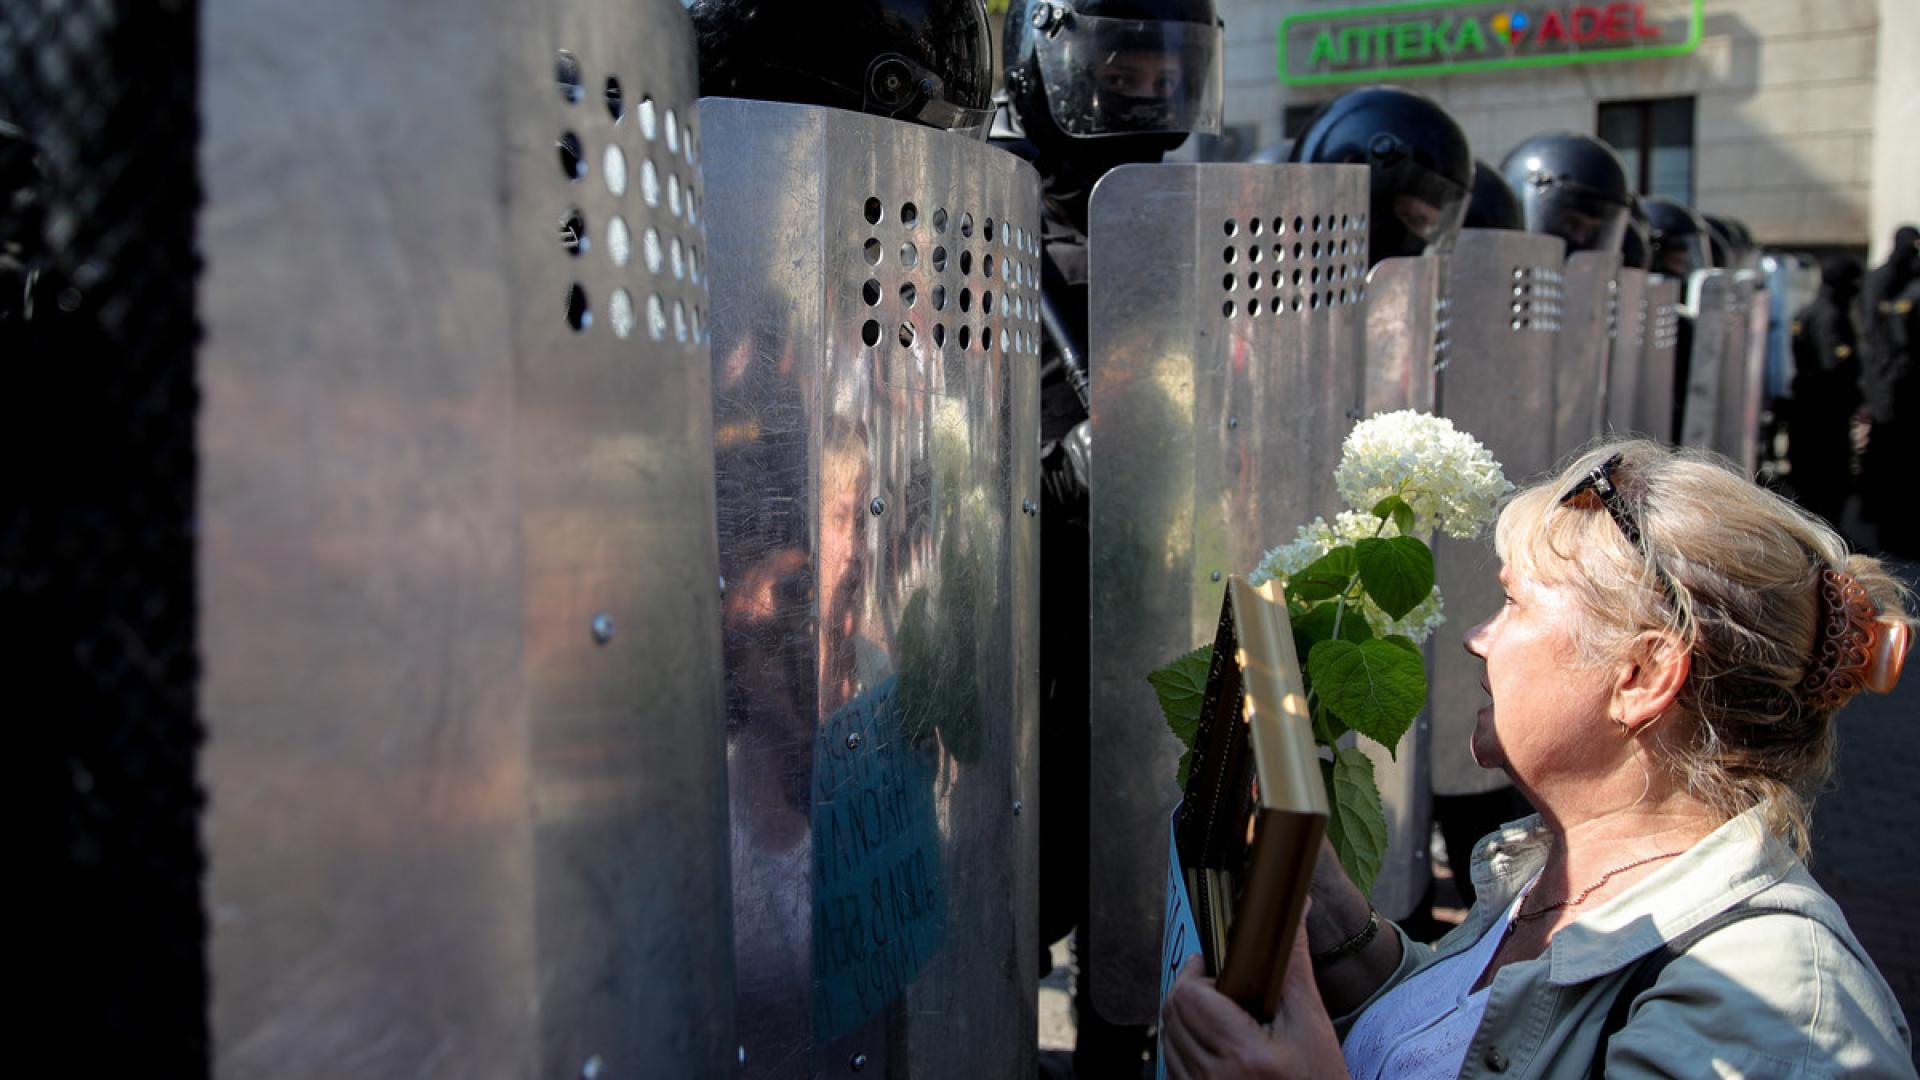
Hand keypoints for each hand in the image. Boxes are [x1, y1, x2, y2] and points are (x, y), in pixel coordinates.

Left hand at [1159, 904, 1349, 1079]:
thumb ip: (1293, 965)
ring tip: (1221, 1019)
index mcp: (1245, 1055)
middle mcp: (1216, 1078)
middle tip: (1221, 991)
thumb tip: (1297, 908)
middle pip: (1173, 1014)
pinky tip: (1215, 1046)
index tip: (1216, 969)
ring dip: (1187, 1021)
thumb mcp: (1312, 1025)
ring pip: (1168, 1039)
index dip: (1197, 974)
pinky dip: (1185, 1048)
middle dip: (1191, 993)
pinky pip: (1172, 1065)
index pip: (1189, 997)